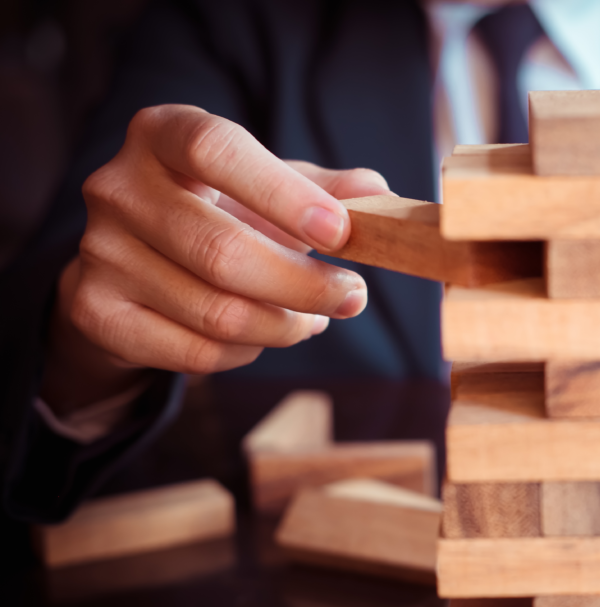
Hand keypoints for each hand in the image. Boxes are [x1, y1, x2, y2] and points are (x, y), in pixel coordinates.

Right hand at [42, 105, 391, 413]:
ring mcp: (100, 252)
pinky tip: (265, 333)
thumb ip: (323, 190)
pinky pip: (196, 352)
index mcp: (162, 134)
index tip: (341, 234)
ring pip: (216, 312)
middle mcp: (118, 187)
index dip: (283, 194)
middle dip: (304, 285)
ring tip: (315, 317)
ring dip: (284, 326)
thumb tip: (375, 192)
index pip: (217, 150)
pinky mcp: (95, 311)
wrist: (135, 263)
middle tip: (353, 296)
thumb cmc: (218, 211)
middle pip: (221, 252)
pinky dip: (248, 351)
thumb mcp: (268, 187)